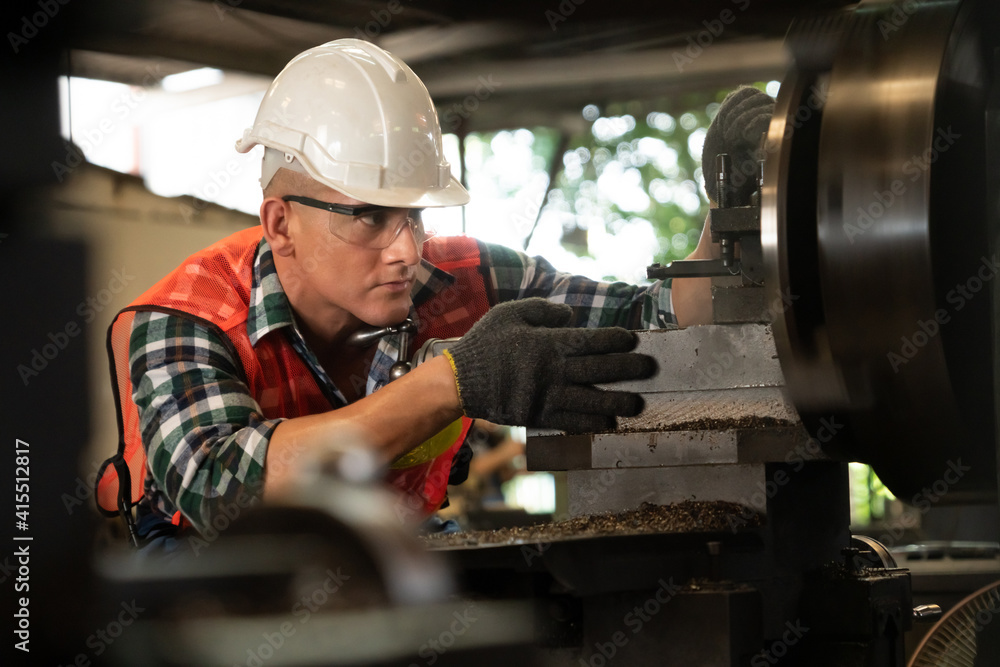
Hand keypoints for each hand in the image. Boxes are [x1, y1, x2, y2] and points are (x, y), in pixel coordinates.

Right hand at [443, 298, 655, 432]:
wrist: (460, 380)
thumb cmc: (486, 343)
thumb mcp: (509, 313)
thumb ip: (542, 310)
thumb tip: (571, 314)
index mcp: (547, 343)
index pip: (590, 340)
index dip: (615, 340)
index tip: (632, 340)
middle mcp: (552, 370)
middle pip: (598, 369)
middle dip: (627, 369)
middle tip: (648, 369)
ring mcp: (546, 396)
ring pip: (590, 400)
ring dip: (616, 402)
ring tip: (637, 404)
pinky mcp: (538, 415)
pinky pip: (570, 420)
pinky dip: (591, 422)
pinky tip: (608, 423)